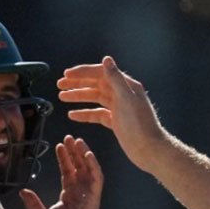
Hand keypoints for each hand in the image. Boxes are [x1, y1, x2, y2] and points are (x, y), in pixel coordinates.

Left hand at [18, 135, 102, 208]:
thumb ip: (33, 203)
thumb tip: (22, 191)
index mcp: (68, 195)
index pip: (67, 171)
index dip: (64, 158)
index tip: (59, 145)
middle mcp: (79, 192)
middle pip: (78, 166)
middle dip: (74, 151)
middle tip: (68, 136)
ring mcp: (88, 194)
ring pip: (88, 168)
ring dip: (84, 154)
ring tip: (78, 140)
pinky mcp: (94, 197)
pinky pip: (96, 178)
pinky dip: (94, 165)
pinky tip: (88, 153)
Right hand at [55, 57, 168, 173]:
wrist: (149, 149)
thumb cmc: (141, 125)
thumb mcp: (127, 99)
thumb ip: (116, 78)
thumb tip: (106, 59)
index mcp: (126, 86)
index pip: (101, 73)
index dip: (83, 73)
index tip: (66, 74)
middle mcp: (122, 94)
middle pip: (96, 84)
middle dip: (77, 83)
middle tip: (60, 85)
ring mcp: (119, 108)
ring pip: (95, 98)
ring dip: (78, 97)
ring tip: (62, 97)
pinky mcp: (116, 121)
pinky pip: (97, 114)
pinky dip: (84, 114)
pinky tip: (72, 115)